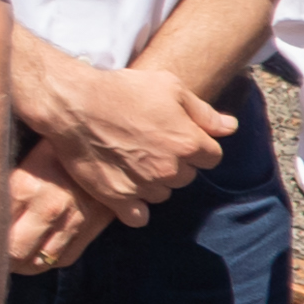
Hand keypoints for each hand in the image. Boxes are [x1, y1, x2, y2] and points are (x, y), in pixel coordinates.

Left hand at [6, 139, 108, 273]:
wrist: (110, 141)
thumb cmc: (54, 140)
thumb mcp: (22, 149)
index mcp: (23, 186)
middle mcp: (47, 208)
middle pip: (15, 252)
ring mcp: (72, 222)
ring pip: (39, 261)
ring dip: (21, 264)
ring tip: (9, 257)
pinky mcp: (91, 228)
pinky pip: (64, 259)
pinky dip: (47, 261)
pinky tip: (36, 253)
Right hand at [14, 37, 235, 224]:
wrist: (73, 105)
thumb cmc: (121, 89)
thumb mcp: (168, 86)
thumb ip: (204, 112)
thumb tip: (230, 127)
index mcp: (188, 143)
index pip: (210, 157)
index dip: (194, 145)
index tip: (173, 135)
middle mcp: (171, 169)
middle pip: (186, 177)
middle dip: (172, 163)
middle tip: (147, 144)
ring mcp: (144, 186)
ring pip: (162, 194)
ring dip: (152, 182)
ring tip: (129, 161)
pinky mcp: (118, 198)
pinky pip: (138, 216)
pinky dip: (134, 207)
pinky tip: (124, 189)